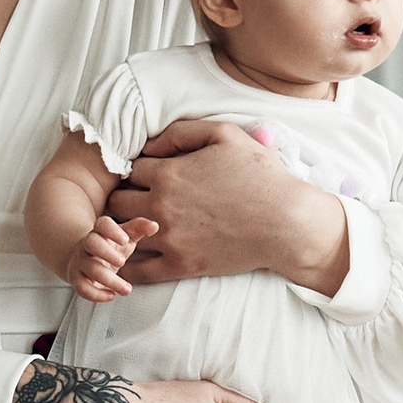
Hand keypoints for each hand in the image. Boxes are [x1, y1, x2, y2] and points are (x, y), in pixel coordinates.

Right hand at [67, 217, 137, 302]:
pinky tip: (111, 295)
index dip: (112, 231)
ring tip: (127, 289)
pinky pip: (81, 288)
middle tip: (122, 261)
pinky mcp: (78, 279)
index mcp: (100, 231)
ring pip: (90, 268)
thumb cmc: (111, 247)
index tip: (125, 240)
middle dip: (106, 253)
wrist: (85, 258)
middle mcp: (87, 245)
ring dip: (109, 280)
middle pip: (91, 243)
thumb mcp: (126, 236)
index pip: (102, 224)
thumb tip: (154, 226)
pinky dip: (96, 294)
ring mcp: (81, 262)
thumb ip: (139, 229)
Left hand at [107, 118, 350, 294]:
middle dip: (125, 198)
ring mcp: (169, 239)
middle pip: (117, 203)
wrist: (286, 222)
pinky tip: (135, 259)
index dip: (138, 171)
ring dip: (126, 231)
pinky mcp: (181, 265)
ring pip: (123, 236)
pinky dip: (131, 265)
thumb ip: (182, 132)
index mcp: (168, 174)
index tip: (149, 176)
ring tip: (136, 228)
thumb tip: (151, 145)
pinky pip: (140, 271)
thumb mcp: (225, 134)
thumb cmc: (260, 175)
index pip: (129, 170)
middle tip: (139, 201)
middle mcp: (161, 207)